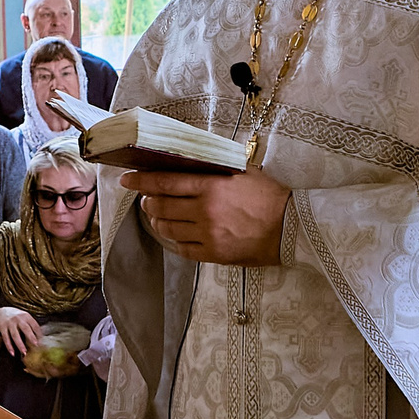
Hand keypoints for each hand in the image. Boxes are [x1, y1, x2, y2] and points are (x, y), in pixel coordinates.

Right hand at [0, 306, 40, 357]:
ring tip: (24, 352)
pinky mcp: (2, 328)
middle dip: (31, 337)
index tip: (42, 342)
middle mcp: (18, 319)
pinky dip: (9, 347)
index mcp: (26, 316)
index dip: (39, 334)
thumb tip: (41, 337)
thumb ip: (31, 325)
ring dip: (20, 344)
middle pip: (25, 329)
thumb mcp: (24, 317)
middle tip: (36, 345)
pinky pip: (6, 338)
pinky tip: (13, 353)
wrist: (1, 312)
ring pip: (15, 335)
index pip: (34, 325)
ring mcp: (10, 324)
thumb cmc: (16, 317)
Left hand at [125, 167, 290, 265]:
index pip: (166, 182)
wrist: (292, 228)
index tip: (127, 179)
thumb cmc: (270, 197)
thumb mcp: (243, 173)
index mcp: (212, 187)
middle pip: (161, 206)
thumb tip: (190, 165)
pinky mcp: (214, 254)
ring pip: (167, 228)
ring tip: (159, 216)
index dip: (141, 180)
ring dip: (157, 221)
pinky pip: (182, 249)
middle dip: (148, 201)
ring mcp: (208, 235)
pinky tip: (175, 235)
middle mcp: (205, 211)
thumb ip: (215, 170)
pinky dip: (174, 241)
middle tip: (147, 199)